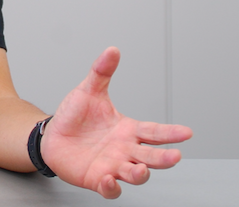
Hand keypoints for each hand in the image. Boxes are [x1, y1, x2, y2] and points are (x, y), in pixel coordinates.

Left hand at [40, 47, 192, 198]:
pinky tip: (110, 180)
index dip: (170, 133)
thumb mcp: (88, 91)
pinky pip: (109, 188)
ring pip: (134, 175)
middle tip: (175, 156)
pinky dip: (112, 187)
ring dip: (140, 174)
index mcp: (127, 130)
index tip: (187, 132)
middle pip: (150, 156)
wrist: (52, 136)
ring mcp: (112, 166)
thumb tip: (112, 49)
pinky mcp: (96, 179)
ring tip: (142, 169)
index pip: (154, 132)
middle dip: (164, 158)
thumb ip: (101, 72)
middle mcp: (124, 150)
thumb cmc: (74, 116)